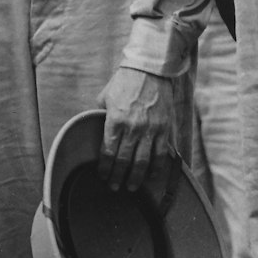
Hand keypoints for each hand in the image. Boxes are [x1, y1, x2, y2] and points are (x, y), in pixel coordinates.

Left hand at [98, 65, 179, 193]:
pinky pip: (161, 154)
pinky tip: (152, 177)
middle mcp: (133, 127)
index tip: (102, 176)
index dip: (105, 168)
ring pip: (143, 161)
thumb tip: (93, 131)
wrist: (150, 69)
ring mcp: (151, 129)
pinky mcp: (165, 128)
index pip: (108, 152)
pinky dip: (156, 168)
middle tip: (114, 187)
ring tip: (130, 187)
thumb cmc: (123, 82)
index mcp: (115, 120)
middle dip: (118, 177)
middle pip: (124, 161)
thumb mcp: (104, 98)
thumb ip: (99, 117)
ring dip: (136, 177)